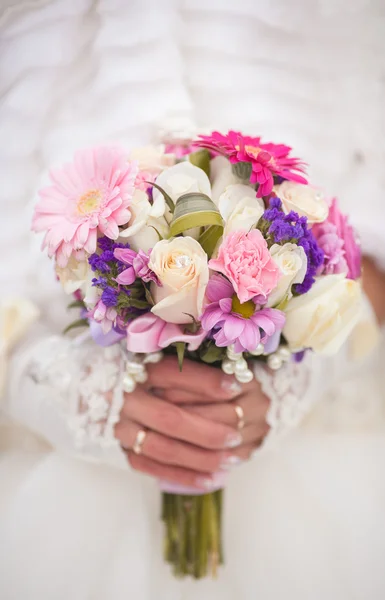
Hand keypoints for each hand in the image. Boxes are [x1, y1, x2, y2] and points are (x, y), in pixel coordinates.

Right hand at [114, 357, 269, 489]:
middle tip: (236, 436)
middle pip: (170, 418)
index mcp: (133, 370)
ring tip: (231, 460)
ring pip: (163, 449)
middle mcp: (123, 399)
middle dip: (207, 431)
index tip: (236, 387)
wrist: (101, 390)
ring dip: (201, 458)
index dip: (205, 382)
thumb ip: (187, 367)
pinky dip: (184, 477)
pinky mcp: (122, 450)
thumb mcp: (160, 359)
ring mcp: (120, 428)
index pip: (171, 374)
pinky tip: (211, 480)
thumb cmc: (141, 371)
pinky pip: (153, 468)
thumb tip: (231, 377)